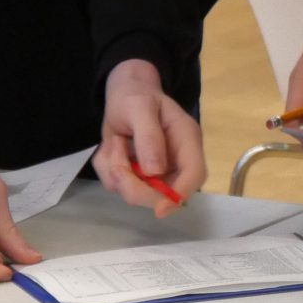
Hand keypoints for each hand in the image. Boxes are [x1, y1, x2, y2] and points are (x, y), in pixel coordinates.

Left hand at [96, 59, 205, 214]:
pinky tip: (113, 147)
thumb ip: (149, 136)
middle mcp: (175, 160)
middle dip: (137, 187)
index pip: (194, 174)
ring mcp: (157, 171)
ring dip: (118, 172)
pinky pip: (119, 185)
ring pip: (137, 192)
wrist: (123, 93)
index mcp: (186, 140)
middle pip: (166, 194)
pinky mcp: (137, 175)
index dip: (179, 194)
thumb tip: (155, 171)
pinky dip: (108, 168)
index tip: (159, 209)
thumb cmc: (136, 95)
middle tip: (116, 166)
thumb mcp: (140, 106)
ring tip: (115, 142)